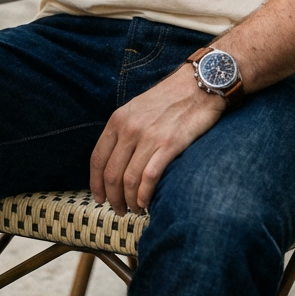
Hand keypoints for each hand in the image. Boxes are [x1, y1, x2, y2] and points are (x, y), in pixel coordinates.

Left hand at [90, 64, 223, 214]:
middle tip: (119, 211)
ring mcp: (149, 137)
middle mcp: (130, 128)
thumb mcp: (137, 108)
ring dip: (129, 202)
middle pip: (111, 174)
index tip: (99, 198)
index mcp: (118, 119)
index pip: (98, 159)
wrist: (198, 85)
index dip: (96, 184)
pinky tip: (146, 204)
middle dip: (113, 198)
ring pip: (129, 180)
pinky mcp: (169, 145)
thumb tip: (116, 161)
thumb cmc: (170, 98)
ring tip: (134, 210)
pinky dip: (144, 196)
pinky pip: (149, 178)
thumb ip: (124, 130)